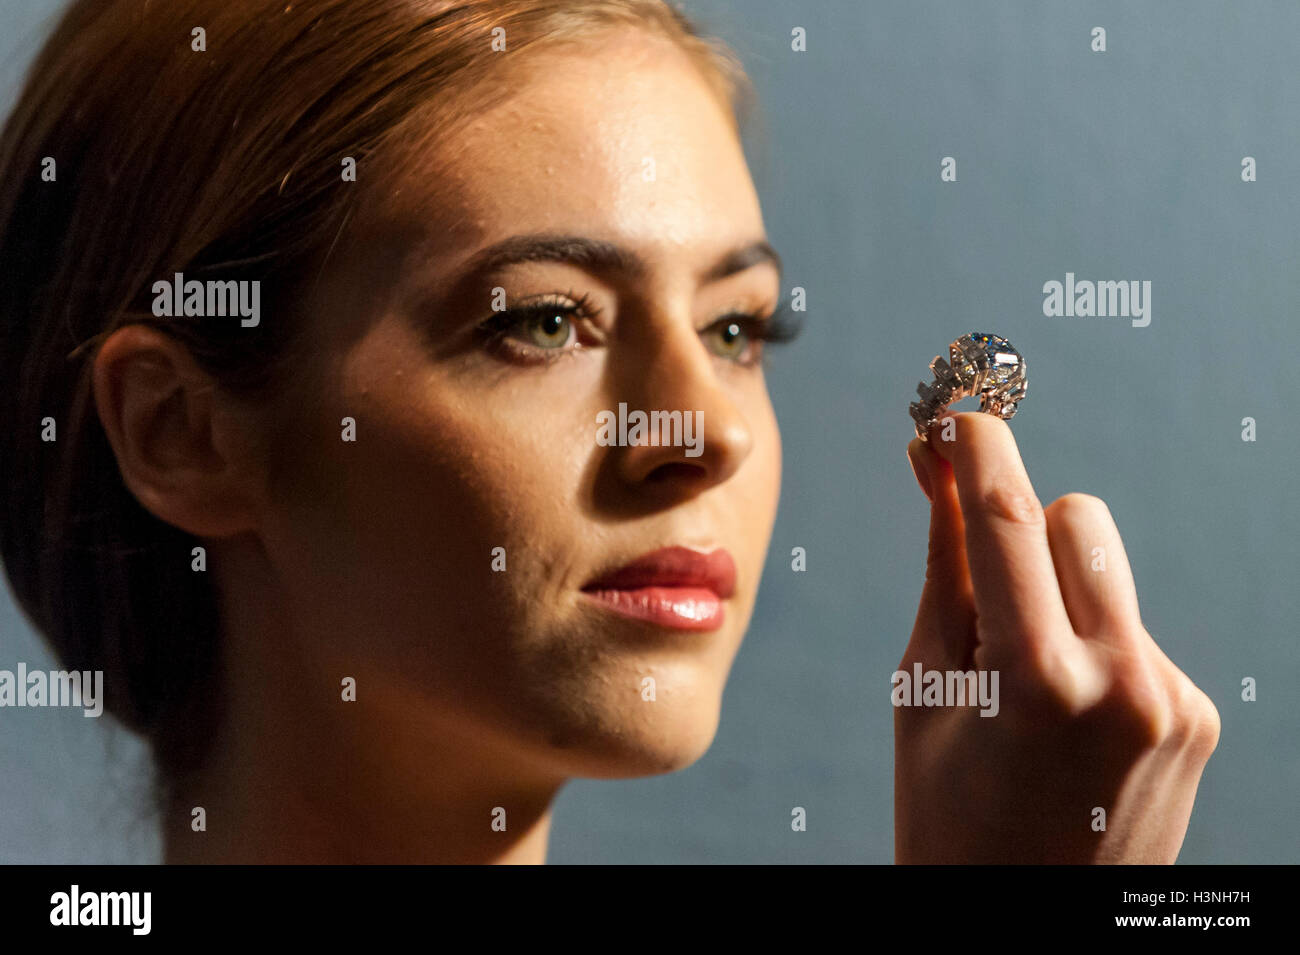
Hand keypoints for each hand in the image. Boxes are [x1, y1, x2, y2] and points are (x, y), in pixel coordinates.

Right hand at [896, 411, 1219, 862]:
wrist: (1023, 925)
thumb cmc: (945, 813)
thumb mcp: (922, 689)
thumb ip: (941, 570)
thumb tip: (932, 468)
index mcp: (1037, 680)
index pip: (1004, 515)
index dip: (975, 444)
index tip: (955, 405)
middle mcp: (1125, 681)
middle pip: (1078, 518)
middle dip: (1024, 527)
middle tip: (981, 576)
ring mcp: (1173, 701)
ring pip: (1108, 573)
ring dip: (1060, 589)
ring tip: (1023, 673)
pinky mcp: (1197, 717)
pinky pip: (1134, 631)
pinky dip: (1091, 646)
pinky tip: (1066, 717)